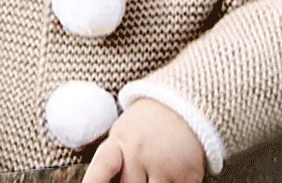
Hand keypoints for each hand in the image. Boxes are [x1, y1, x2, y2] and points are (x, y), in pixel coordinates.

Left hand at [82, 98, 205, 182]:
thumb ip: (112, 162)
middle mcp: (139, 153)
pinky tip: (171, 175)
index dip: (94, 182)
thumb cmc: (143, 128)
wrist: (180, 106)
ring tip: (153, 173)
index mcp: (119, 142)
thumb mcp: (121, 135)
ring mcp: (164, 164)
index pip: (102, 167)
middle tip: (137, 174)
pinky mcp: (187, 175)